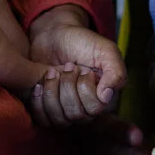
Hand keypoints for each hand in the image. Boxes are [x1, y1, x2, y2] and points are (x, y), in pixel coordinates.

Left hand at [26, 8, 126, 126]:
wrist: (53, 34)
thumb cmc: (82, 42)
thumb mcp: (105, 50)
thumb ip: (115, 71)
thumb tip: (106, 96)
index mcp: (103, 97)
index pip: (95, 108)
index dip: (84, 87)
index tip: (82, 68)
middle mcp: (86, 109)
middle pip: (76, 114)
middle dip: (67, 85)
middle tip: (66, 66)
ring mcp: (66, 111)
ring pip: (59, 119)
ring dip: (52, 91)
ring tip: (52, 72)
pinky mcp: (47, 110)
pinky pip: (43, 120)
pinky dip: (38, 102)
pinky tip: (39, 85)